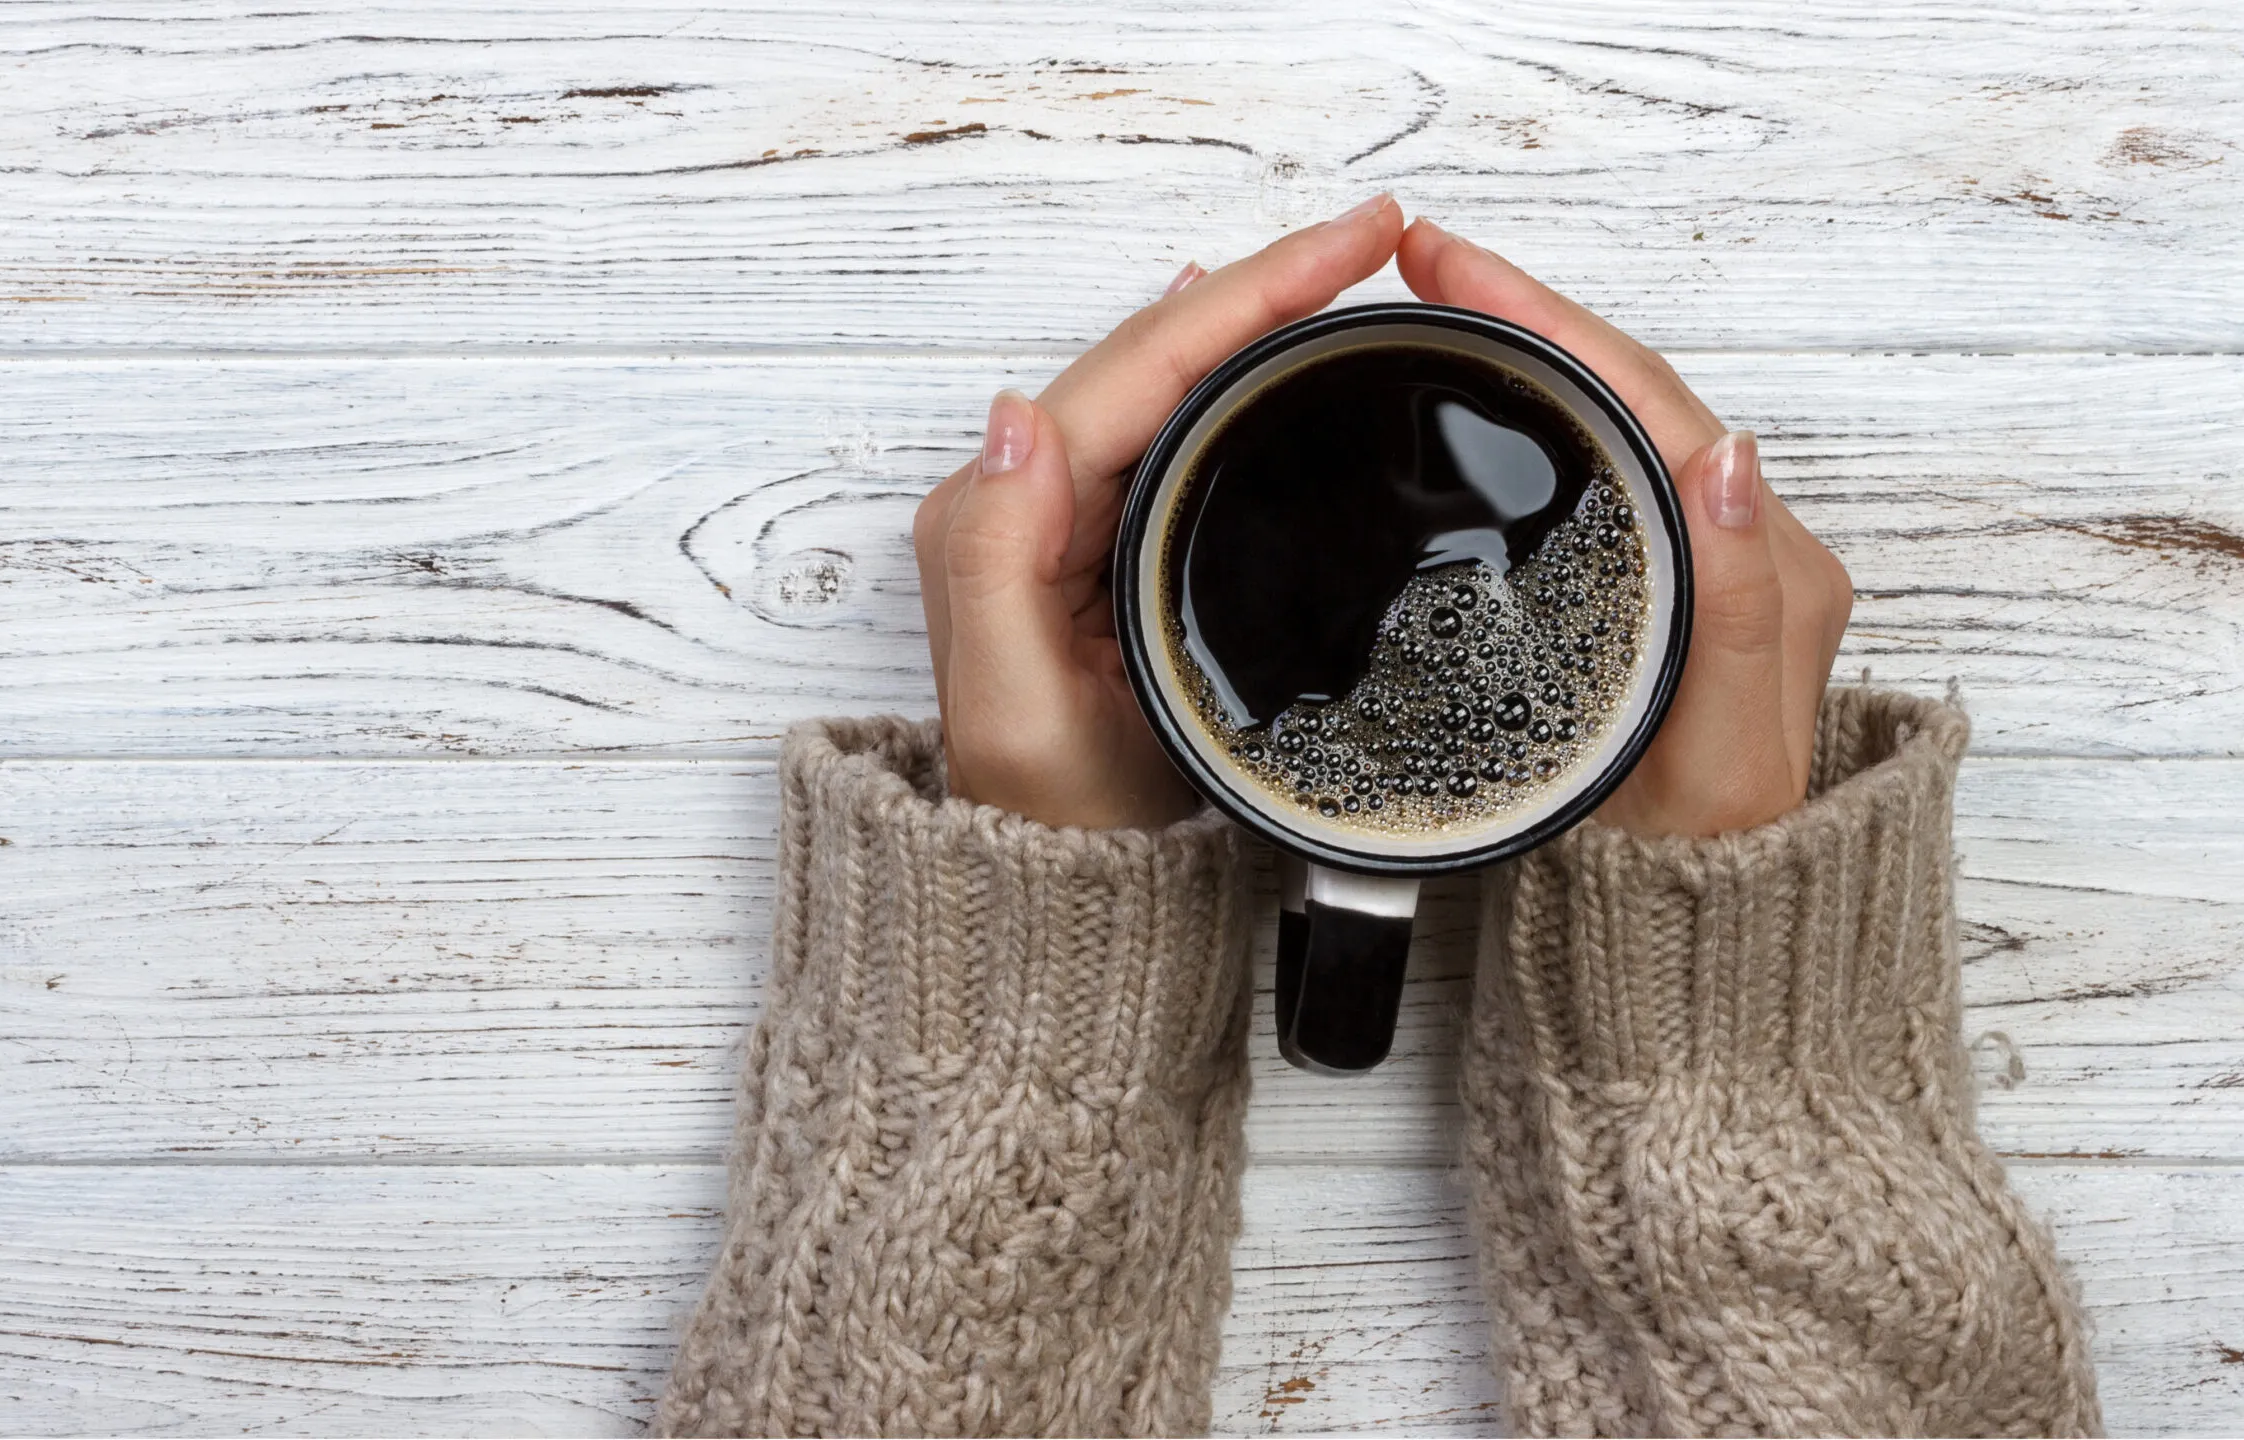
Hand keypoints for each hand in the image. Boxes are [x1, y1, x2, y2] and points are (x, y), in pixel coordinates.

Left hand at [912, 194, 1408, 829]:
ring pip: (1167, 381)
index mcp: (1001, 516)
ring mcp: (1066, 518)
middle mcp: (1023, 500)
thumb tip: (1015, 415)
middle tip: (1375, 233)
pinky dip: (1228, 374)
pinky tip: (1262, 339)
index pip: (1135, 369)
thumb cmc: (1052, 820)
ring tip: (1341, 262)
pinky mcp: (1106, 544)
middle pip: (1154, 355)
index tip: (1348, 246)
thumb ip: (996, 559)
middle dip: (1263, 283)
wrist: (1062, 895)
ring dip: (1252, 315)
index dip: (1247, 293)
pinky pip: (1171, 429)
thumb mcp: (1016, 706)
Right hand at [1396, 221, 1852, 836]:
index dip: (1546, 318)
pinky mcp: (1647, 597)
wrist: (1693, 946)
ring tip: (1437, 301)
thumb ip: (1738, 606)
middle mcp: (1738, 550)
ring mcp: (1692, 569)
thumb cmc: (1704, 863)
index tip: (1452, 264)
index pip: (1646, 398)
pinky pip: (1590, 472)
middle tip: (1420, 259)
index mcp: (1765, 563)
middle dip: (1523, 308)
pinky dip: (1529, 416)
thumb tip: (1730, 454)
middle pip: (1625, 390)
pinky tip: (1475, 404)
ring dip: (1524, 350)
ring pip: (1606, 423)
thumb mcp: (1720, 746)